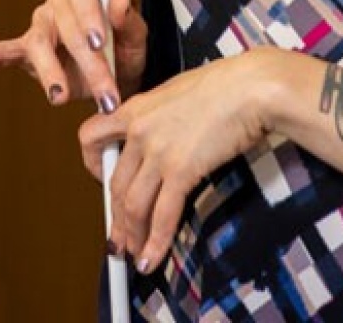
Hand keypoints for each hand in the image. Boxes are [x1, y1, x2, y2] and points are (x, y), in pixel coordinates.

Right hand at [0, 0, 147, 109]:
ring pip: (38, 43)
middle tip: (104, 90)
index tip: (99, 42)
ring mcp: (39, 27)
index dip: (89, 13)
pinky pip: (2, 53)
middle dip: (85, 60)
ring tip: (60, 97)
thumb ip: (130, 21)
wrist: (116, 82)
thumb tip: (118, 0)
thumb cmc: (126, 53)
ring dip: (50, 71)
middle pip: (63, 22)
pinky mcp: (25, 52)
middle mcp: (57, 2)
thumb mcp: (136, 39)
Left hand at [79, 49, 279, 272]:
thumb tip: (160, 136)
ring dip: (133, 236)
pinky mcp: (181, 170)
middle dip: (116, 218)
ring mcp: (158, 152)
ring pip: (132, 205)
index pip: (91, 137)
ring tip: (135, 255)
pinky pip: (162, 215)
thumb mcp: (177, 92)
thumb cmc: (226, 84)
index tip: (102, 183)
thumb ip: (160, 116)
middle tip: (119, 238)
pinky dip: (156, 242)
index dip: (92, 165)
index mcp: (135, 108)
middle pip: (115, 184)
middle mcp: (139, 131)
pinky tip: (152, 258)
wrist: (251, 86)